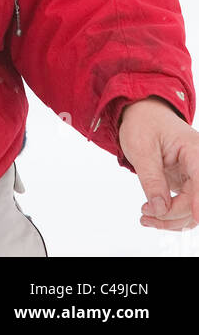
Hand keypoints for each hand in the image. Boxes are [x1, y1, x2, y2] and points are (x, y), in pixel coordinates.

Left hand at [118, 96, 198, 230]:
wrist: (143, 115)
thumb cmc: (143, 124)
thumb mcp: (141, 149)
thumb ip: (151, 179)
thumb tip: (160, 208)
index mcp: (193, 149)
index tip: (196, 217)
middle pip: (195, 201)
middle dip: (172, 214)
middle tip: (145, 214)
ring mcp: (195, 176)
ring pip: (192, 210)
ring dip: (171, 219)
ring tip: (146, 216)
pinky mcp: (188, 184)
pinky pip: (186, 207)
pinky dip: (171, 215)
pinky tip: (153, 216)